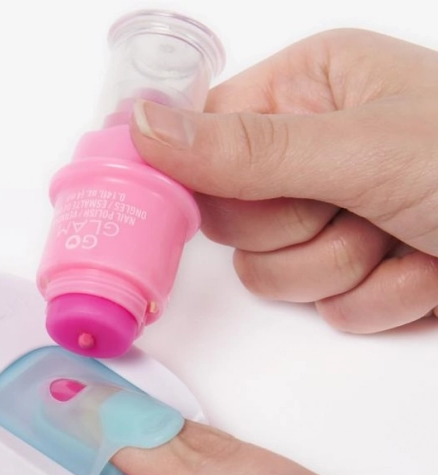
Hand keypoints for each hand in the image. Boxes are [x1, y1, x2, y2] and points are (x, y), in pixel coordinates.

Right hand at [130, 29, 437, 332]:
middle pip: (230, 217)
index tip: (227, 200)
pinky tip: (424, 268)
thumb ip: (246, 150)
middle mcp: (309, 152)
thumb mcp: (361, 149)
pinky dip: (379, 297)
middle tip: (357, 207)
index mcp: (306, 91)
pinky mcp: (352, 270)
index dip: (200, 177)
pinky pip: (325, 304)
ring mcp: (329, 215)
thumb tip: (142, 129)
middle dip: (295, 230)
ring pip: (270, 273)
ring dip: (342, 269)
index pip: (200, 137)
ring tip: (403, 238)